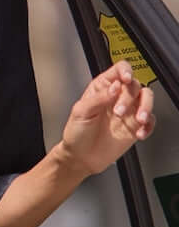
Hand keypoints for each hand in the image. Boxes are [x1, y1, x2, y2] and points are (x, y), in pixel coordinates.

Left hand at [58, 61, 155, 176]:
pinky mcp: (135, 125)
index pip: (119, 70)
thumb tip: (115, 87)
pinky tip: (139, 132)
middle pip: (135, 85)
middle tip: (118, 112)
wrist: (81, 157)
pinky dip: (148, 125)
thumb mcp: (80, 112)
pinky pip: (150, 120)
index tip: (126, 79)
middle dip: (129, 97)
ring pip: (147, 98)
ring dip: (146, 107)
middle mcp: (117, 96)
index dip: (125, 71)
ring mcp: (128, 110)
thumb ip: (98, 98)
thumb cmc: (77, 132)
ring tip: (138, 120)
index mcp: (103, 87)